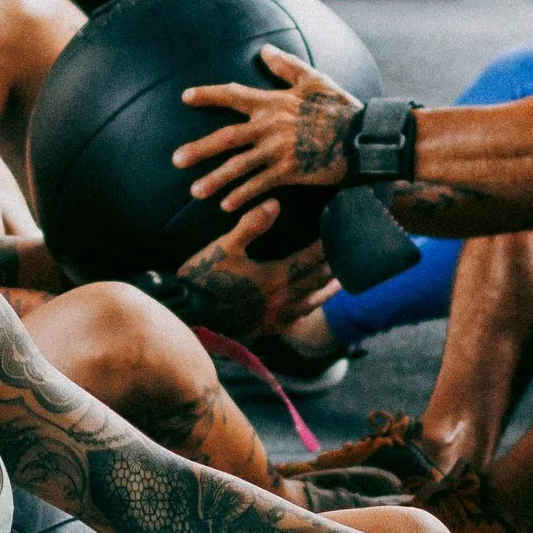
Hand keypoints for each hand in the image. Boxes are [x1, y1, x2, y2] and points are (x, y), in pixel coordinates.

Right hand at [172, 194, 336, 337]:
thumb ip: (252, 225)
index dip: (323, 247)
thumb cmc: (204, 278)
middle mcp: (281, 300)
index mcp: (275, 277)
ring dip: (325, 292)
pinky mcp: (264, 329)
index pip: (309, 260)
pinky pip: (293, 323)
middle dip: (330, 268)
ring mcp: (274, 318)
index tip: (334, 235)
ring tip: (336, 283)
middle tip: (343, 256)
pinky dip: (304, 315)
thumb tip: (275, 203)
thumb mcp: (224, 246)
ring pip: (310, 304)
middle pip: (314, 282)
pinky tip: (305, 312)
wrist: (188, 313)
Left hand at [175, 48, 358, 210]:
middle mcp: (270, 126)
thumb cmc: (340, 106)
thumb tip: (264, 49)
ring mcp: (278, 150)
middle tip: (176, 160)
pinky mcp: (290, 171)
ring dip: (215, 179)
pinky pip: (260, 185)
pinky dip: (242, 195)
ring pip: (238, 166)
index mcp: (273, 102)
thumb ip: (286, 66)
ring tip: (194, 191)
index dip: (208, 95)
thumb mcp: (314, 79)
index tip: (185, 97)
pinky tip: (226, 205)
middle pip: (226, 137)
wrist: (363, 135)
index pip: (233, 95)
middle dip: (199, 149)